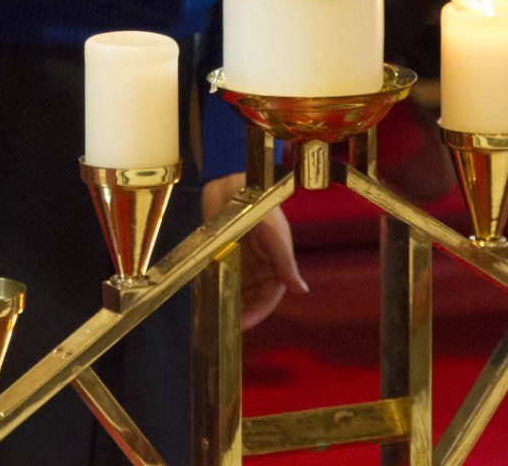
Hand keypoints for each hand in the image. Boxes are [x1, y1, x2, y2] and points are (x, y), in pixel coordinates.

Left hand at [202, 174, 307, 328]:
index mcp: (275, 263)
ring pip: (236, 292)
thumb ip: (285, 263)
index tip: (241, 325)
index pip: (269, 297)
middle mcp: (259, 266)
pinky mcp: (223, 255)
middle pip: (252, 298)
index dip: (257, 313)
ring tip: (214, 317)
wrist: (232, 181)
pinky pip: (220, 279)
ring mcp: (240, 262)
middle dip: (241, 313)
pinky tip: (205, 299)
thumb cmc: (260, 204)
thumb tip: (302, 291)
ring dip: (228, 305)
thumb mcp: (274, 234)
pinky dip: (215, 290)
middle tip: (224, 326)